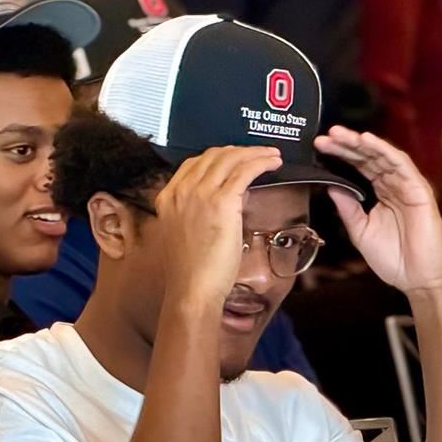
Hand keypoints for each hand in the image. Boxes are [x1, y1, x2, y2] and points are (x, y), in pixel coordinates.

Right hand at [153, 145, 282, 307]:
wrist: (191, 290)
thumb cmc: (191, 272)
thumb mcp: (187, 234)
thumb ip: (200, 212)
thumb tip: (231, 197)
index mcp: (168, 197)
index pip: (194, 164)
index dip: (218, 157)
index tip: (235, 158)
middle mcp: (182, 190)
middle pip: (213, 156)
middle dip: (238, 151)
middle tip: (257, 154)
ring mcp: (200, 193)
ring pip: (231, 159)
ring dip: (255, 153)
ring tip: (272, 155)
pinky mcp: (222, 201)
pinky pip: (245, 170)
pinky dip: (261, 161)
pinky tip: (273, 163)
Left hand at [314, 126, 441, 293]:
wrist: (420, 280)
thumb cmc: (395, 260)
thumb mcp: (361, 233)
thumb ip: (348, 209)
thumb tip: (331, 186)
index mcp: (381, 194)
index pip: (359, 168)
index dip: (340, 156)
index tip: (319, 148)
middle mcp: (394, 186)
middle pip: (368, 158)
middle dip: (346, 146)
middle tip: (324, 137)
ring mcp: (407, 186)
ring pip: (382, 156)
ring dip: (361, 143)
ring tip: (339, 135)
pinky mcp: (419, 190)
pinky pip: (400, 164)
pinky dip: (384, 150)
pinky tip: (367, 141)